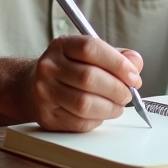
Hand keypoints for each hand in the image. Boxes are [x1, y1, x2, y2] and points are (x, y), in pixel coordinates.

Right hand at [27, 36, 143, 131]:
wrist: (31, 87)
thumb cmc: (69, 70)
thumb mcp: (90, 55)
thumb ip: (116, 56)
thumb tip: (136, 64)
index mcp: (62, 45)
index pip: (91, 48)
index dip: (117, 63)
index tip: (133, 76)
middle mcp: (49, 66)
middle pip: (89, 78)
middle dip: (117, 89)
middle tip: (128, 94)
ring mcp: (44, 92)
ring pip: (84, 104)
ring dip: (110, 108)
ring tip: (117, 105)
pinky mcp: (47, 116)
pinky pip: (79, 122)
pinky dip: (97, 120)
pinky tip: (100, 113)